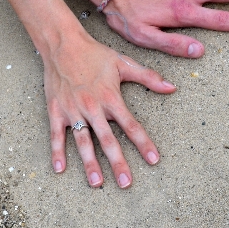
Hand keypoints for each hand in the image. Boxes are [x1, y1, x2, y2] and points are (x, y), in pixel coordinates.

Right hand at [44, 30, 175, 187]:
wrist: (63, 44)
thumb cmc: (95, 54)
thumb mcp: (124, 63)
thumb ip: (148, 77)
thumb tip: (172, 87)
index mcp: (111, 98)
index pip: (131, 125)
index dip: (143, 143)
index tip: (154, 160)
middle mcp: (93, 107)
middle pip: (108, 140)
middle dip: (118, 163)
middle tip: (126, 183)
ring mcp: (74, 111)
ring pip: (83, 142)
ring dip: (90, 163)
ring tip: (97, 183)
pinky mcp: (56, 111)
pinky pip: (56, 135)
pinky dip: (56, 152)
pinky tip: (59, 169)